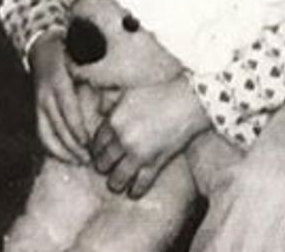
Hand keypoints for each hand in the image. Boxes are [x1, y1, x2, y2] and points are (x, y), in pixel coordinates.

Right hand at [28, 33, 89, 163]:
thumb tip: (111, 100)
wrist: (43, 49)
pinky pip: (41, 134)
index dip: (77, 129)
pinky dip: (52, 148)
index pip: (68, 110)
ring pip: (47, 134)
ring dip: (63, 151)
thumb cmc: (70, 53)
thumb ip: (95, 78)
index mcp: (59, 81)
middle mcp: (46, 94)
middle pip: (58, 126)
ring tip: (81, 160)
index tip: (88, 143)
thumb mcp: (83, 60)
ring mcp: (39, 103)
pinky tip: (66, 156)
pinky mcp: (36, 110)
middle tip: (90, 158)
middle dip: (73, 146)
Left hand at [90, 75, 210, 198]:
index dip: (98, 150)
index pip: (96, 143)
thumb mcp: (130, 94)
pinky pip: (139, 186)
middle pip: (102, 164)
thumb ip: (112, 105)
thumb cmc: (160, 94)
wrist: (187, 102)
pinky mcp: (154, 165)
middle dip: (105, 166)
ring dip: (116, 182)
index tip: (102, 153)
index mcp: (115, 120)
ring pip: (116, 180)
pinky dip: (135, 190)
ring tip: (119, 180)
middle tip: (110, 166)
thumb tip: (98, 111)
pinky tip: (134, 190)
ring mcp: (138, 154)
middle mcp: (122, 139)